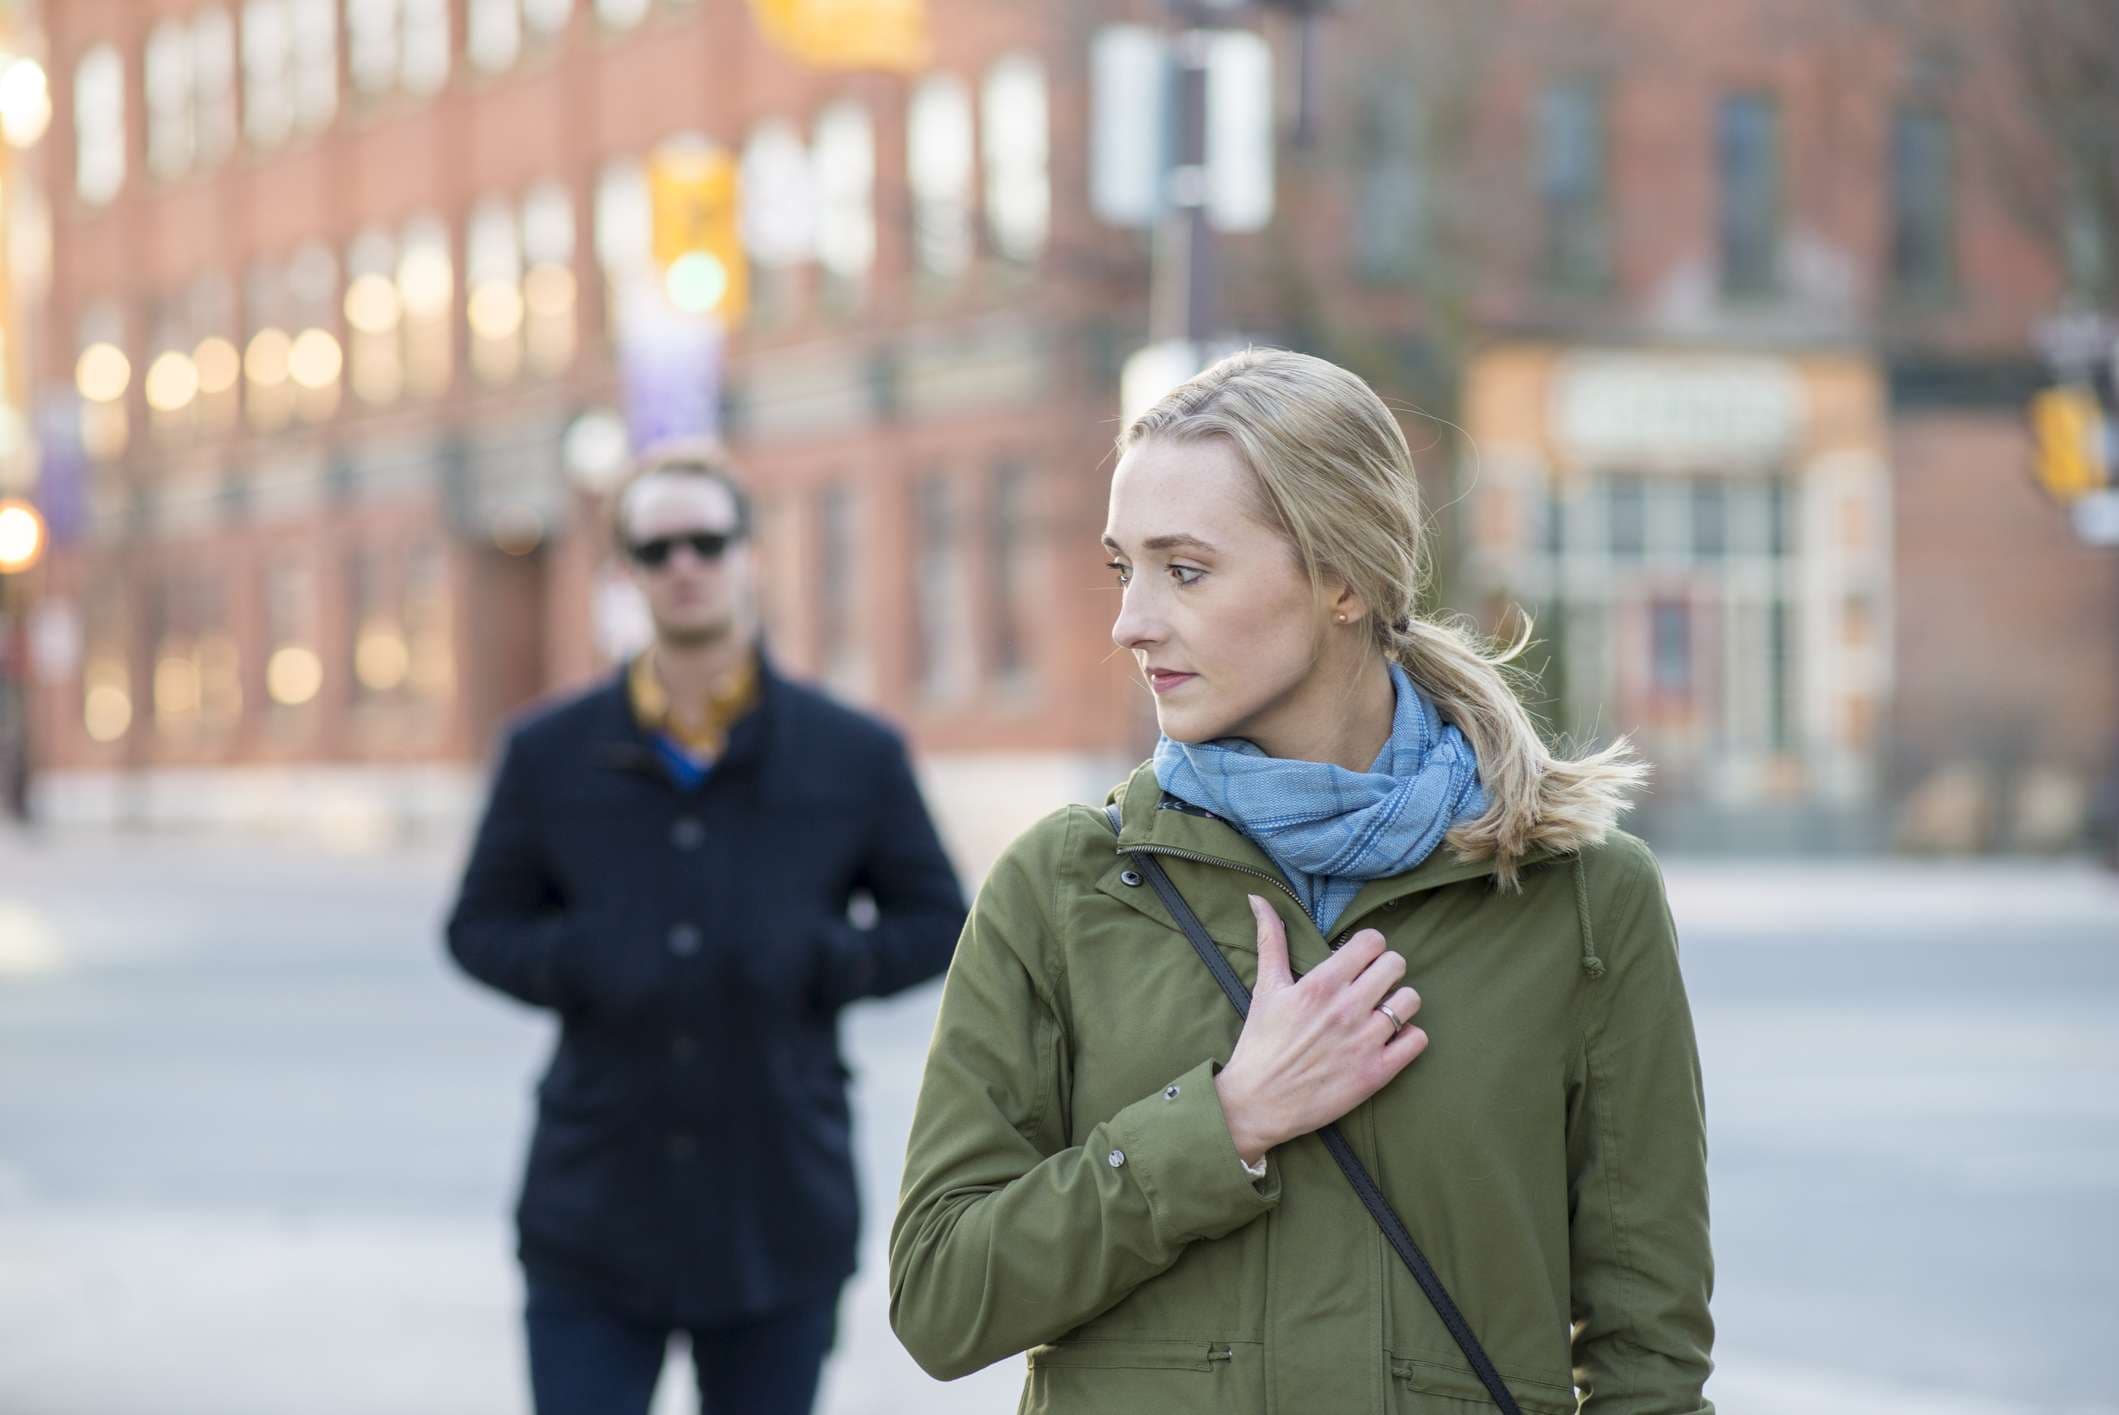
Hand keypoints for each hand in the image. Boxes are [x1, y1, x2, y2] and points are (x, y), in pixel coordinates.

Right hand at [1213, 895, 1427, 1164]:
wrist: (1257, 1103)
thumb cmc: (1260, 1043)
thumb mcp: (1265, 988)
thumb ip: (1270, 940)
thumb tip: (1258, 897)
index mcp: (1321, 984)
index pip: (1372, 942)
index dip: (1369, 946)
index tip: (1358, 959)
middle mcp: (1347, 1009)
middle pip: (1396, 965)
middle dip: (1386, 969)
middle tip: (1372, 984)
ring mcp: (1365, 1042)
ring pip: (1410, 1000)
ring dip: (1399, 1002)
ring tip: (1381, 1011)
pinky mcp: (1377, 1073)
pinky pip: (1417, 1040)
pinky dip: (1408, 1037)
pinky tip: (1389, 1039)